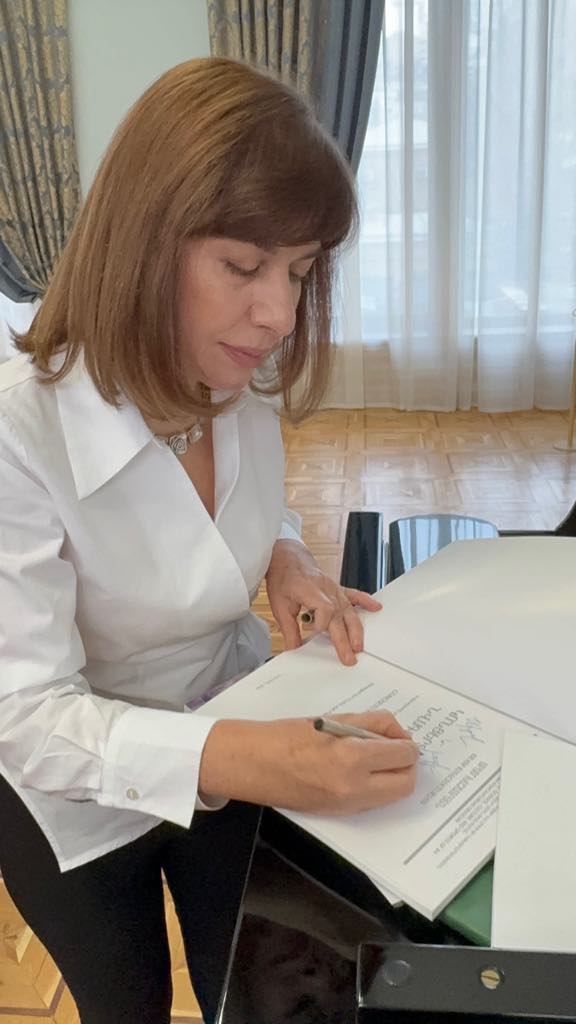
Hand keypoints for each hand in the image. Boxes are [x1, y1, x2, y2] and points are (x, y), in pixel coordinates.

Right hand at [199, 712, 418, 813]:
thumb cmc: (287, 736)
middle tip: (395, 748)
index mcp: (352, 758)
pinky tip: (361, 770)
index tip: (399, 735)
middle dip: (407, 764)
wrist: (255, 764)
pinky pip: (372, 801)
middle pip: (406, 783)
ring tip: (377, 757)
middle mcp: (355, 788)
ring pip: (392, 796)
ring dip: (394, 776)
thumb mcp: (333, 720)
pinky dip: (377, 786)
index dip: (407, 742)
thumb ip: (370, 723)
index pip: (403, 755)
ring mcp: (347, 805)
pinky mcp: (339, 813)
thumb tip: (396, 733)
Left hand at [265, 540, 381, 664]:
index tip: (307, 630)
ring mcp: (335, 590)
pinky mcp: (338, 589)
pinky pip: (355, 595)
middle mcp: (327, 591)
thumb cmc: (283, 579)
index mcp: (312, 592)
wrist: (288, 558)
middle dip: (344, 639)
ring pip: (349, 611)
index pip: (324, 611)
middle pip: (340, 617)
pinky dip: (366, 601)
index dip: (318, 625)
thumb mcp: (279, 605)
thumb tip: (293, 649)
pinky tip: (376, 608)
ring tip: (359, 646)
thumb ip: (288, 629)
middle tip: (348, 658)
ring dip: (356, 629)